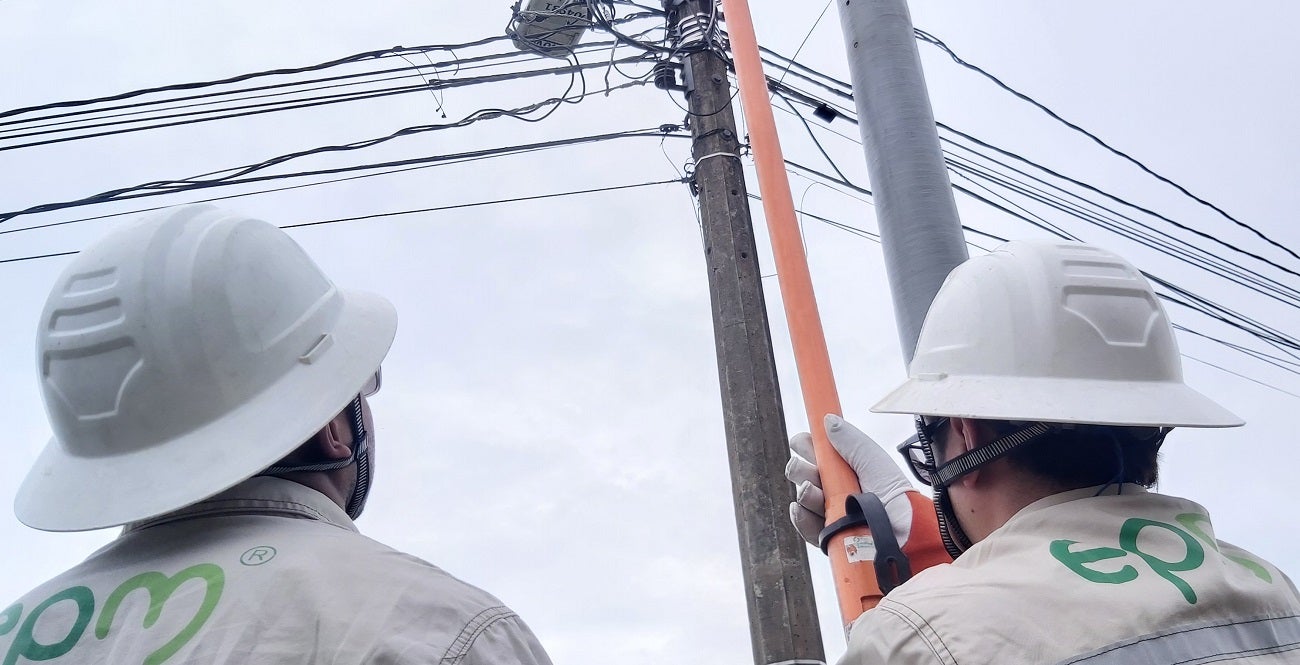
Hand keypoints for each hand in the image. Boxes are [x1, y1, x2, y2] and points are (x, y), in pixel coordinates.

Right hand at [786, 414, 915, 547]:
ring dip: (804, 492)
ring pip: (806, 500)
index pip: (822, 458)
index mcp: (851, 472)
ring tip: (809, 489)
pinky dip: (800, 517)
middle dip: (800, 469)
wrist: (905, 533)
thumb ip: (851, 441)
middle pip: (809, 477)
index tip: (799, 442)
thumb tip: (828, 420)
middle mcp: (840, 493)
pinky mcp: (831, 538)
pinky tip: (799, 509)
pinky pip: (807, 527)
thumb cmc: (896, 496)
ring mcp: (834, 516)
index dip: (808, 449)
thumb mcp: (873, 461)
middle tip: (799, 466)